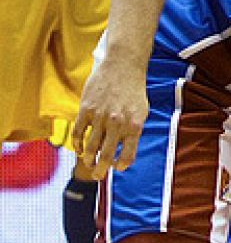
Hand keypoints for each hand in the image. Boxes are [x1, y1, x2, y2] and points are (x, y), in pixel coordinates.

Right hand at [70, 58, 148, 179]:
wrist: (122, 66)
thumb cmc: (133, 91)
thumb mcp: (141, 112)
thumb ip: (133, 131)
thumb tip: (124, 153)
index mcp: (134, 125)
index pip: (127, 155)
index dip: (121, 165)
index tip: (118, 168)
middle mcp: (117, 123)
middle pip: (106, 155)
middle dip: (101, 169)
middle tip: (97, 176)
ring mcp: (100, 116)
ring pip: (90, 146)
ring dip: (88, 159)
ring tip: (89, 164)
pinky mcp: (86, 109)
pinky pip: (78, 132)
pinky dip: (77, 144)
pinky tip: (79, 149)